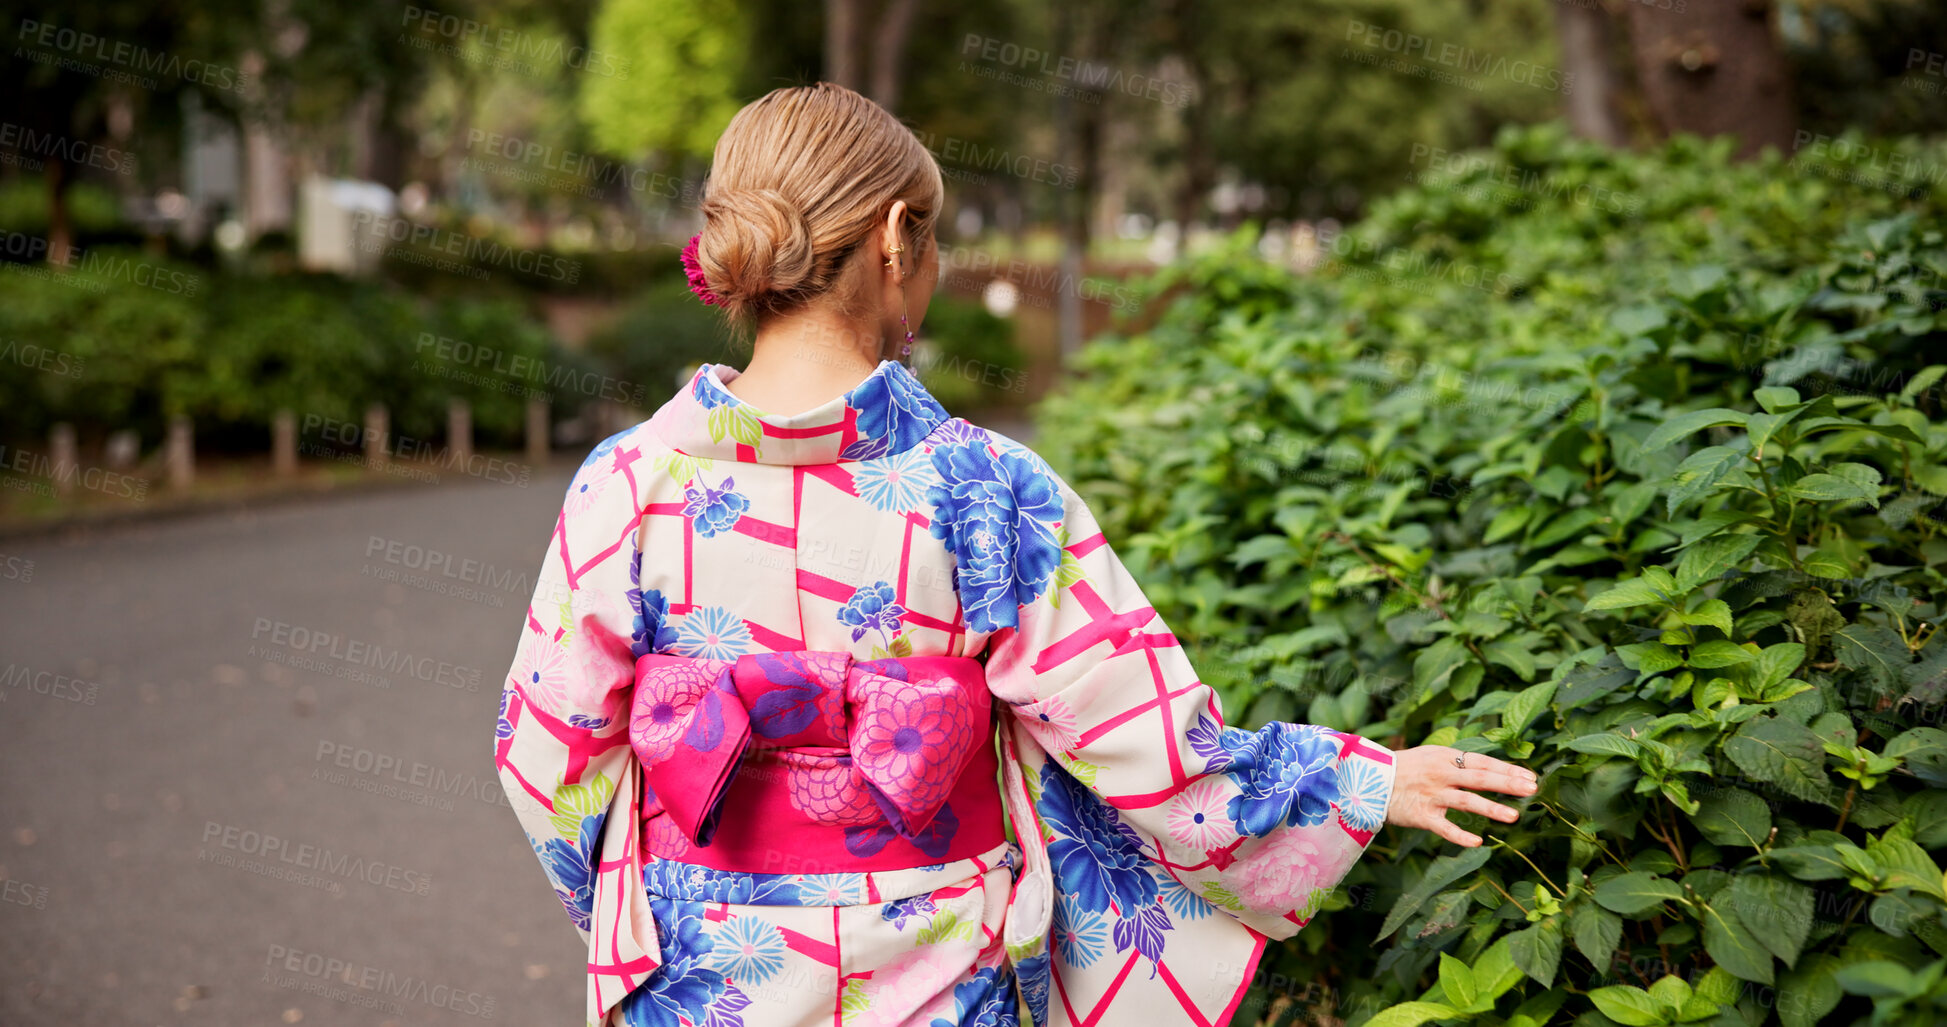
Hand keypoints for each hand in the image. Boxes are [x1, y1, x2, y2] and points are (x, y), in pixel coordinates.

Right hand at [1383, 746, 1538, 846]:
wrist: (1368, 779)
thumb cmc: (1406, 767)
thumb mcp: (1431, 755)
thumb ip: (1458, 763)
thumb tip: (1493, 769)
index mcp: (1444, 757)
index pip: (1482, 762)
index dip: (1507, 769)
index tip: (1530, 776)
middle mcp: (1440, 775)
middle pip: (1479, 778)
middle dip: (1507, 784)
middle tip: (1532, 790)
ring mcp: (1431, 795)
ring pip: (1466, 801)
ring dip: (1491, 808)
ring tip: (1514, 816)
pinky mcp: (1420, 815)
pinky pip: (1443, 828)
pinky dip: (1460, 836)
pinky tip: (1478, 843)